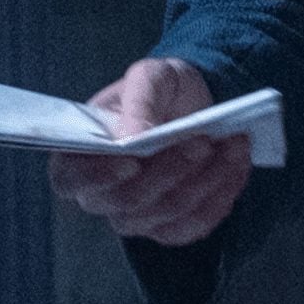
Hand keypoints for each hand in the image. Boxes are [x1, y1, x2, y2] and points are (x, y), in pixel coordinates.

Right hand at [51, 57, 250, 246]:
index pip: (69, 179)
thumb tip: (131, 138)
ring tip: (232, 145)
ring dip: (204, 181)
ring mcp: (135, 216)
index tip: (131, 160)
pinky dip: (219, 198)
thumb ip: (138, 101)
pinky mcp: (169, 228)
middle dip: (170, 172)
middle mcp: (101, 193)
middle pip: (126, 204)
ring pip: (166, 215)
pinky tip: (234, 167)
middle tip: (202, 140)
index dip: (95, 177)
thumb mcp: (150, 75)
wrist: (195, 104)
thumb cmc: (161, 89)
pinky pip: (193, 226)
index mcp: (79, 153)